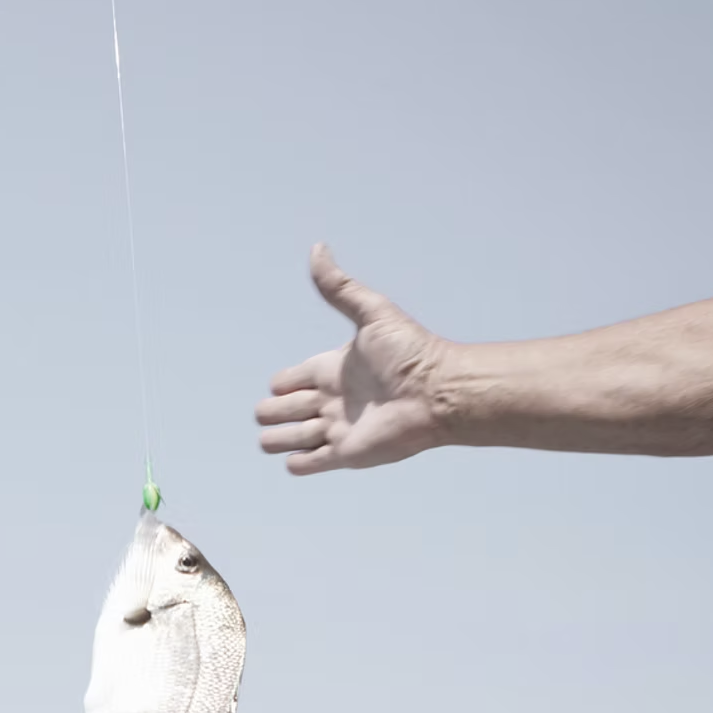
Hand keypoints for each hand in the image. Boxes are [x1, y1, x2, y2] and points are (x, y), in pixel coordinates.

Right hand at [256, 245, 451, 472]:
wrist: (439, 392)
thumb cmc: (411, 352)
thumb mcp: (372, 312)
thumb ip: (339, 287)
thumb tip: (317, 248)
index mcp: (330, 370)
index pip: (285, 383)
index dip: (281, 384)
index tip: (294, 383)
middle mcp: (329, 401)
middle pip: (278, 411)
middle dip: (274, 412)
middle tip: (304, 406)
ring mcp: (335, 430)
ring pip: (284, 439)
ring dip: (280, 437)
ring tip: (306, 429)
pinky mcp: (344, 455)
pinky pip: (305, 464)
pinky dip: (296, 461)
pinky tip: (304, 451)